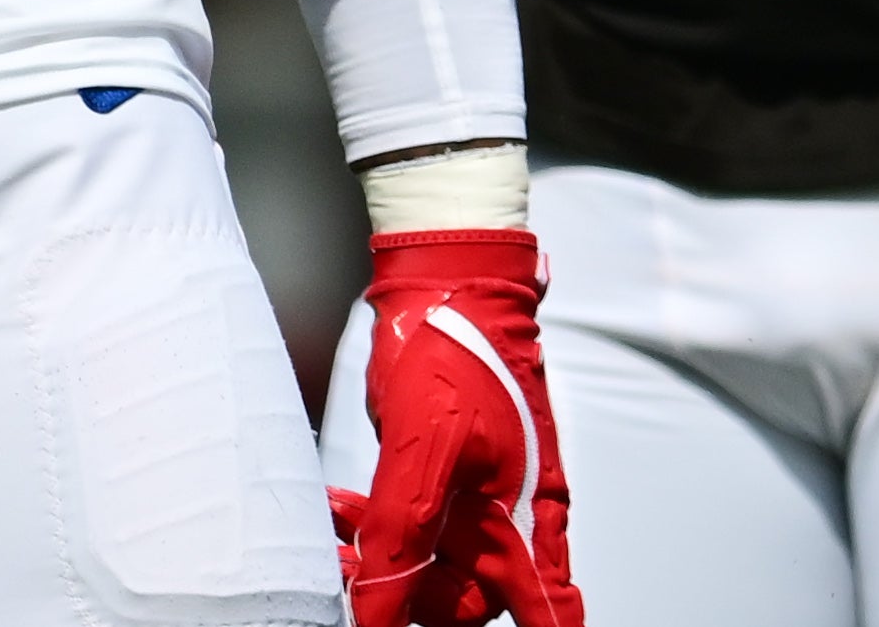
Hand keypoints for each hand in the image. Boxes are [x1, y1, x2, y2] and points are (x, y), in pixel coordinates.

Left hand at [330, 230, 579, 625]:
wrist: (442, 284)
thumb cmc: (457, 351)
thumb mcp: (426, 447)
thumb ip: (405, 533)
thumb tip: (379, 614)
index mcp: (524, 515)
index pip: (544, 605)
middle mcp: (507, 515)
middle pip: (464, 598)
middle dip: (406, 596)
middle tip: (354, 575)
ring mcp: (474, 497)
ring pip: (426, 565)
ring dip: (378, 561)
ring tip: (333, 535)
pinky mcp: (441, 478)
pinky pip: (405, 526)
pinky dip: (371, 526)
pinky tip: (337, 506)